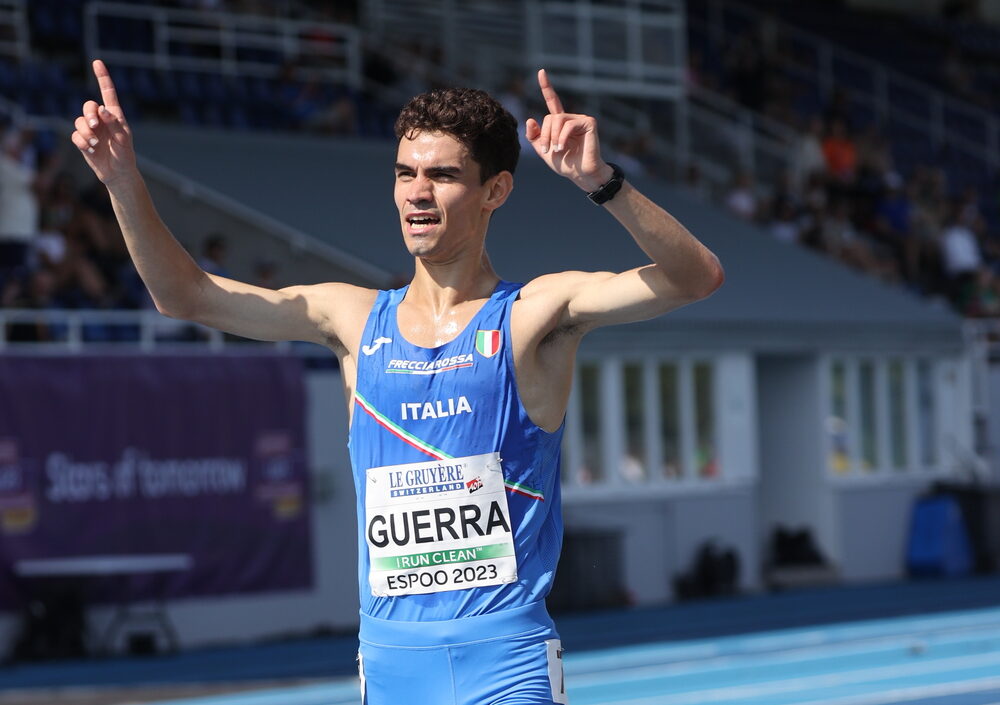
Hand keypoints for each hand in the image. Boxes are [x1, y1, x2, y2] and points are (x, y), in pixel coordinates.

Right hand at [71, 60, 136, 185]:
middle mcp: (101, 120)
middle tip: (95, 126)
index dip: (102, 77)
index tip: (97, 62)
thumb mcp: (124, 140)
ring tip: (96, 144)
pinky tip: (92, 150)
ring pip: (79, 121)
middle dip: (89, 114)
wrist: (118, 174)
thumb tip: (103, 109)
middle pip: (88, 106)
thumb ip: (115, 124)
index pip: (108, 93)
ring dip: (86, 132)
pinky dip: (83, 143)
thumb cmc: (125, 155)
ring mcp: (91, 130)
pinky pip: (76, 136)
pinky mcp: (83, 140)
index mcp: (114, 116)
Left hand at [525, 69, 612, 191]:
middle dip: (545, 135)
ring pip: (557, 120)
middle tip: (546, 150)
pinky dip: (562, 137)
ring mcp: (581, 119)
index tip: (541, 72)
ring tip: (556, 150)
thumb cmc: (565, 164)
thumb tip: (530, 119)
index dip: (547, 87)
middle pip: (549, 118)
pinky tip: (563, 147)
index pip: (552, 101)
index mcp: (560, 123)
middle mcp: (570, 118)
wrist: (581, 174)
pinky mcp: (589, 123)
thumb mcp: (544, 151)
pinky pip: (568, 124)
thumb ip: (535, 137)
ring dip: (552, 137)